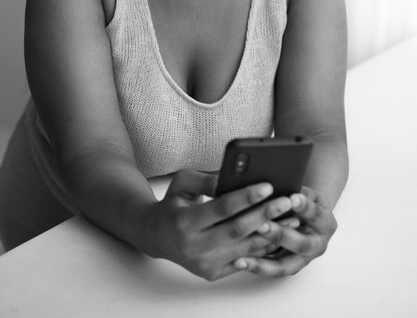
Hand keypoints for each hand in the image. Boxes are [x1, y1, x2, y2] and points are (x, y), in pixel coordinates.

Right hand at [138, 169, 295, 280]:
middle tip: (288, 200)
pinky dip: (264, 248)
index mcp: (184, 222)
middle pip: (237, 230)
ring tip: (293, 218)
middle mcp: (194, 247)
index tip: (268, 185)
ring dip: (272, 233)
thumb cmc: (173, 203)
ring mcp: (204, 263)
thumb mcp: (183, 183)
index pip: (221, 209)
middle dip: (266, 214)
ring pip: (245, 248)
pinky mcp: (212, 273)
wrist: (157, 235)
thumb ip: (207, 180)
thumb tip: (233, 177)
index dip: (246, 197)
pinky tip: (280, 234)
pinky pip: (244, 260)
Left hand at [233, 186, 337, 276]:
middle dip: (280, 234)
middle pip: (301, 244)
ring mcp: (304, 259)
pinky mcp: (291, 267)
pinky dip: (257, 266)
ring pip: (285, 264)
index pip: (316, 214)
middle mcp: (318, 244)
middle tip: (262, 224)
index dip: (304, 207)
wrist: (311, 217)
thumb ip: (295, 189)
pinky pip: (272, 270)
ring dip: (263, 260)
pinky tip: (240, 261)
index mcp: (326, 222)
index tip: (292, 197)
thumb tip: (275, 182)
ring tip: (243, 255)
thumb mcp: (306, 191)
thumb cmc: (304, 200)